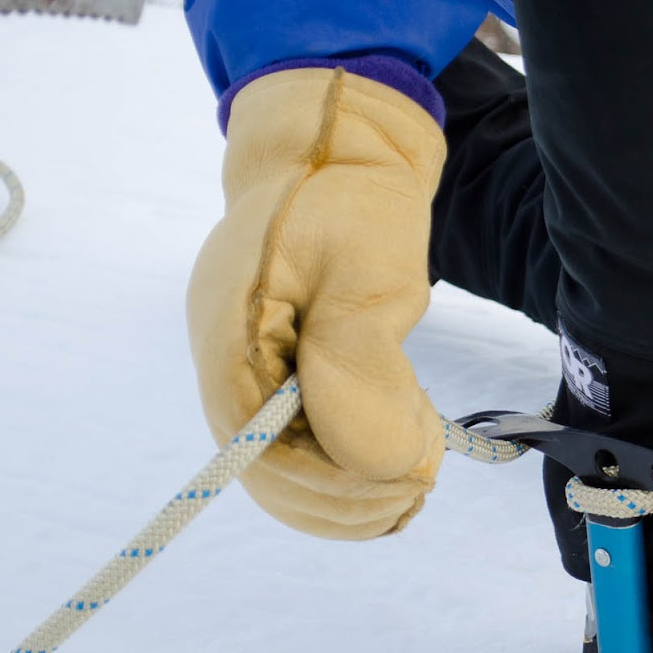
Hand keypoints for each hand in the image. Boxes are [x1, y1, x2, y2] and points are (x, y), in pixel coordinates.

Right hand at [187, 69, 446, 537]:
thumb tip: (377, 467)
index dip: (336, 485)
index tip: (410, 482)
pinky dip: (355, 467)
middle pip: (272, 476)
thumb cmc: (353, 201)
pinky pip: (306, 447)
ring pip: (290, 472)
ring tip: (421, 474)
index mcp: (230, 337)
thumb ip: (361, 366)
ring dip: (356, 491)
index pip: (264, 453)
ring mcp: (250, 373)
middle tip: (424, 487)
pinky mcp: (280, 377)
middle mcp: (228, 366)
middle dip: (351, 497)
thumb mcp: (370, 270)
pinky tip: (407, 458)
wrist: (340, 155)